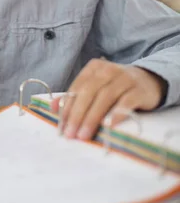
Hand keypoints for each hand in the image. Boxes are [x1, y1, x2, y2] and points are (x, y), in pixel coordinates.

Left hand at [52, 60, 166, 140]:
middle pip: (88, 92)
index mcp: (94, 68)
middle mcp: (108, 70)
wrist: (149, 80)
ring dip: (92, 117)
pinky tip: (109, 126)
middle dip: (77, 114)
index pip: (77, 87)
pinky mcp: (139, 90)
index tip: (61, 126)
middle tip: (71, 134)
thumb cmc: (117, 87)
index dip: (67, 107)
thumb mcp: (96, 87)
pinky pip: (126, 102)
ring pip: (105, 97)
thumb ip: (76, 96)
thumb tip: (52, 108)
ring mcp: (124, 78)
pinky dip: (116, 113)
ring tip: (85, 134)